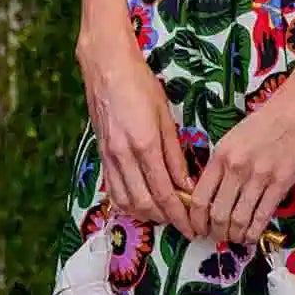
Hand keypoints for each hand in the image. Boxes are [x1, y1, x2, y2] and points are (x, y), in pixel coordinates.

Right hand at [77, 27, 194, 237]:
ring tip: (166, 214)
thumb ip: (175, 155)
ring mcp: (109, 157)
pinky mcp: (101, 155)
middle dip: (166, 219)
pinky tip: (143, 203)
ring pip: (126, 202)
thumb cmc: (141, 85)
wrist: (106, 67)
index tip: (193, 227)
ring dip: (147, 214)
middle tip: (184, 223)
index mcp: (144, 145)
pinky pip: (113, 190)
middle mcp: (124, 156)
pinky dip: (129, 204)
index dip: (180, 214)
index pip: (164, 193)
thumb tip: (187, 185)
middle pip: (145, 204)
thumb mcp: (166, 117)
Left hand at [186, 60, 294, 244]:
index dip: (194, 220)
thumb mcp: (234, 137)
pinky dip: (254, 232)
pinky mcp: (282, 183)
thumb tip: (212, 192)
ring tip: (234, 238)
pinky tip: (251, 236)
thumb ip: (222, 163)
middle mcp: (237, 168)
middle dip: (214, 232)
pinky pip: (262, 216)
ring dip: (233, 235)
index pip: (199, 197)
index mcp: (221, 154)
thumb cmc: (269, 118)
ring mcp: (260, 177)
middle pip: (216, 213)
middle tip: (215, 237)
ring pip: (238, 219)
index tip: (196, 228)